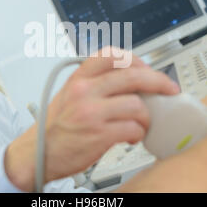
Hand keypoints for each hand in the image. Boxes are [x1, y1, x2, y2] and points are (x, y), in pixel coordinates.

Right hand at [5, 47, 179, 190]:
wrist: (37, 153)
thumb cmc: (55, 125)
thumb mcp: (69, 94)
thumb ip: (96, 84)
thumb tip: (131, 82)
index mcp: (79, 77)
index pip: (112, 54)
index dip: (137, 59)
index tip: (148, 69)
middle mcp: (84, 90)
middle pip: (133, 75)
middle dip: (158, 81)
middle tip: (169, 90)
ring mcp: (91, 111)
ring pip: (137, 104)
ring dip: (147, 117)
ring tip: (142, 124)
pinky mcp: (98, 134)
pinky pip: (132, 128)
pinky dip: (138, 133)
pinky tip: (132, 136)